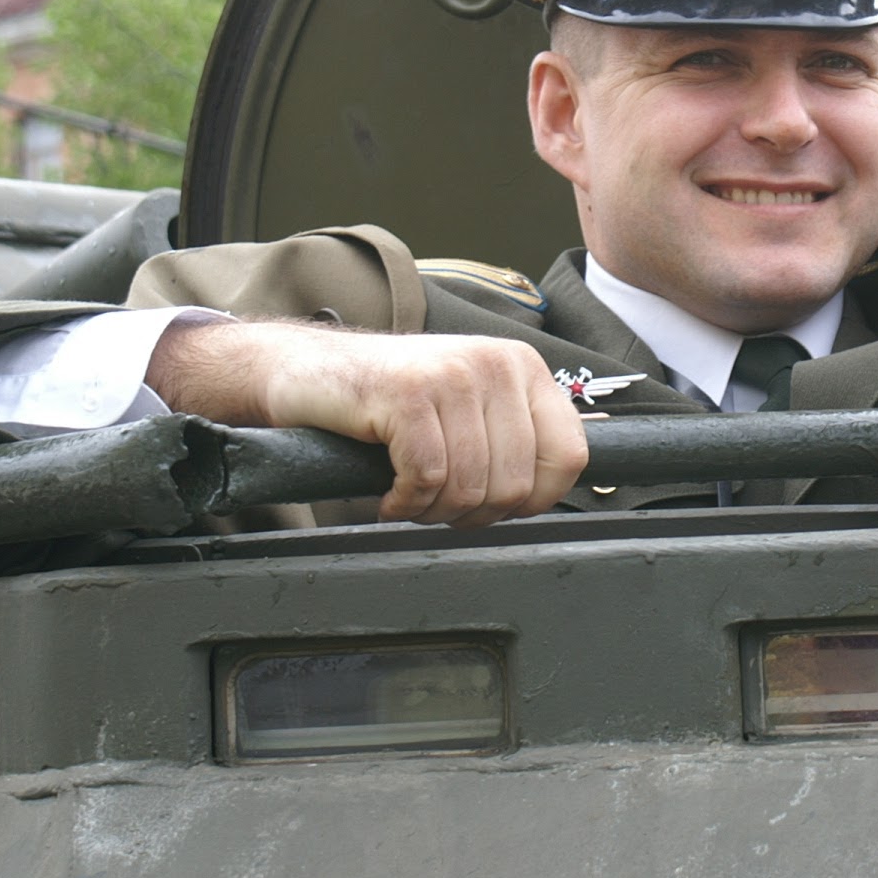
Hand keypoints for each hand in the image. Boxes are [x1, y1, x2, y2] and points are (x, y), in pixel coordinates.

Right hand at [146, 320, 588, 526]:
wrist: (309, 369)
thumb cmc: (390, 401)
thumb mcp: (470, 410)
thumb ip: (513, 441)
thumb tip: (546, 496)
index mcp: (522, 369)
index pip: (568, 457)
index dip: (533, 502)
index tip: (493, 505)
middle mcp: (496, 364)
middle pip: (516, 485)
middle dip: (472, 513)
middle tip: (435, 501)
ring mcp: (451, 374)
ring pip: (472, 487)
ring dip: (433, 510)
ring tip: (411, 494)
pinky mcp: (407, 393)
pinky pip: (426, 478)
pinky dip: (405, 502)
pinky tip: (390, 492)